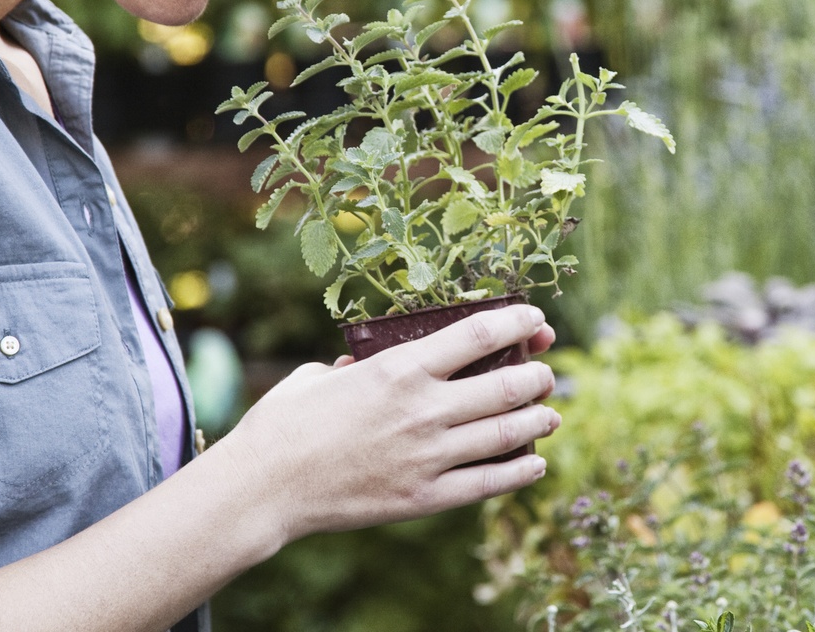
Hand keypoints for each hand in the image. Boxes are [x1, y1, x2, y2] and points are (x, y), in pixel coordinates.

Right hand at [208, 304, 559, 546]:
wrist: (264, 486)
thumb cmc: (285, 423)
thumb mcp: (321, 376)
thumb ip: (355, 366)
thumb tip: (364, 366)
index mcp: (400, 368)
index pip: (480, 334)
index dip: (519, 321)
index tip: (536, 317)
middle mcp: (424, 409)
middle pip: (508, 385)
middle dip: (539, 376)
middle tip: (547, 374)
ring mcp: (428, 456)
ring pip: (507, 433)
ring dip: (539, 421)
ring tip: (550, 416)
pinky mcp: (424, 497)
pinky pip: (489, 483)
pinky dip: (520, 471)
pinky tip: (535, 463)